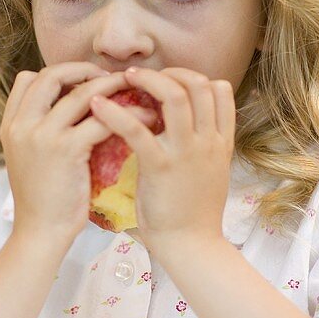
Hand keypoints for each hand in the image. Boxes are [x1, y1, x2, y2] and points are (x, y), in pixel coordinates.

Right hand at [1, 63, 130, 253]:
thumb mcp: (28, 157)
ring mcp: (42, 136)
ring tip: (133, 89)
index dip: (58, 74)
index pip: (28, 78)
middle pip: (51, 75)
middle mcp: (22, 125)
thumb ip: (40, 129)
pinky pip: (101, 120)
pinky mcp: (66, 150)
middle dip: (83, 70)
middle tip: (110, 79)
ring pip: (80, 92)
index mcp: (11, 124)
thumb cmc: (42, 198)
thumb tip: (72, 104)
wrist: (40, 232)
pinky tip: (145, 118)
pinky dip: (127, 114)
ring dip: (111, 86)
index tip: (82, 82)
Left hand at [90, 66, 234, 259]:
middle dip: (169, 71)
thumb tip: (184, 126)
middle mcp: (208, 141)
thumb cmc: (194, 213)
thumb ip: (202, 146)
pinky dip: (115, 113)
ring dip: (147, 80)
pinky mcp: (161, 167)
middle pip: (198, 84)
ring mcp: (187, 152)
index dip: (193, 77)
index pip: (219, 91)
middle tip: (142, 76)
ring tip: (124, 79)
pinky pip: (137, 130)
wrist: (192, 246)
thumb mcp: (210, 172)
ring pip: (175, 96)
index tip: (169, 79)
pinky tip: (97, 106)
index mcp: (220, 142)